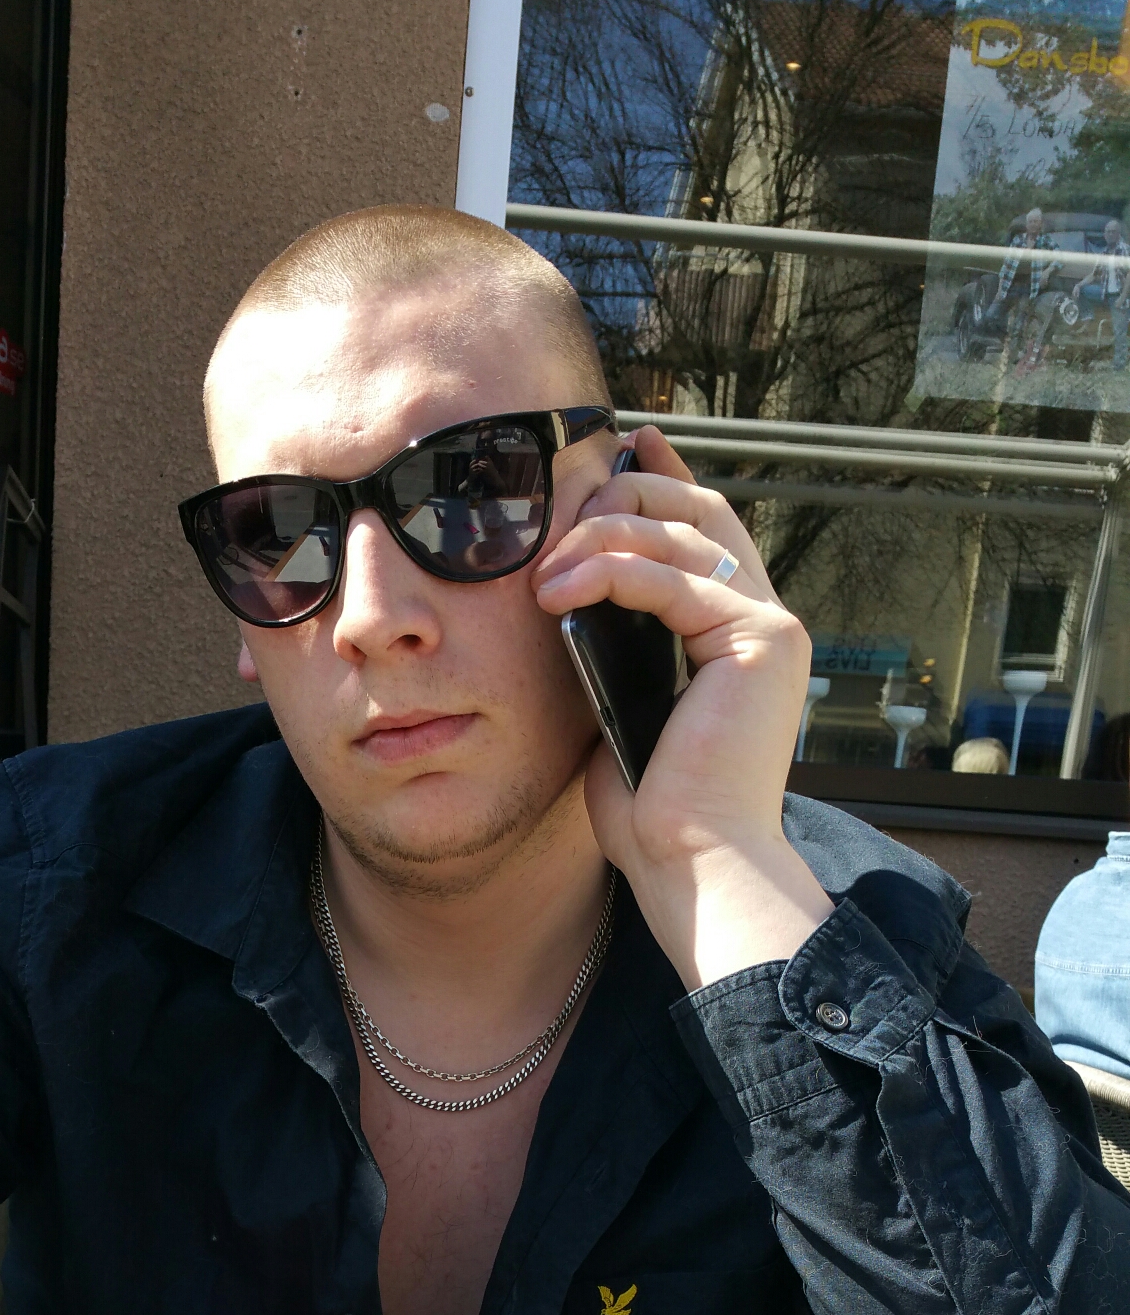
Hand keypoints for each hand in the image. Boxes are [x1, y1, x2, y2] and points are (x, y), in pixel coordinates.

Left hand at [534, 426, 831, 988]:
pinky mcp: (761, 640)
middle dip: (620, 495)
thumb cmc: (653, 811)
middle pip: (697, 509)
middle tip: (556, 514)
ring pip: (681, 531)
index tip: (608, 448)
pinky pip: (672, 578)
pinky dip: (610, 573)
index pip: (700, 529)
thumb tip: (570, 593)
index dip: (656, 478)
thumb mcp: (618, 708)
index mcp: (740, 635)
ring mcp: (771, 626)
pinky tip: (559, 592)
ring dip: (599, 538)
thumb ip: (612, 647)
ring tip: (542, 576)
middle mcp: (768, 621)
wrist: (691, 866)